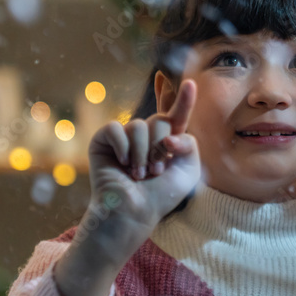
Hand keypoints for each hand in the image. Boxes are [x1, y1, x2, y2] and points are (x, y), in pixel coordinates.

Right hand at [85, 78, 200, 250]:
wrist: (135, 211)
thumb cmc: (161, 195)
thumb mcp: (188, 169)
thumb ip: (190, 144)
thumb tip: (167, 136)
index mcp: (168, 140)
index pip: (175, 114)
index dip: (183, 98)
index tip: (191, 83)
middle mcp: (146, 135)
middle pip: (161, 119)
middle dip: (161, 146)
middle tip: (156, 171)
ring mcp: (125, 136)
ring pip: (140, 125)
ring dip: (143, 153)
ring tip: (139, 174)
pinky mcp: (104, 140)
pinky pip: (116, 128)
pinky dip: (122, 147)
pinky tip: (122, 163)